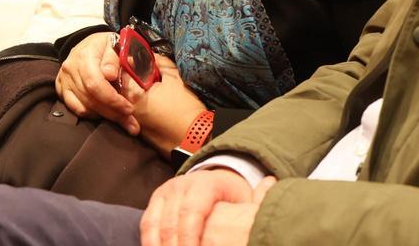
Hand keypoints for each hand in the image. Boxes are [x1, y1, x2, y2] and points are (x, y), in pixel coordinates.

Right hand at [54, 31, 136, 129]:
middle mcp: (70, 68)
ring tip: (124, 122)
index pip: (95, 84)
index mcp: (85, 55)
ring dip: (105, 117)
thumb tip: (109, 74)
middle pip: (90, 98)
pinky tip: (105, 115)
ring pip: (83, 106)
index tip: (129, 109)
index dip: (112, 100)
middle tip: (132, 124)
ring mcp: (64, 79)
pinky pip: (74, 108)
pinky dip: (91, 114)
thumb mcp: (117, 45)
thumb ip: (114, 59)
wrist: (91, 44)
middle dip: (113, 114)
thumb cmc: (109, 45)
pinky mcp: (61, 88)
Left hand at [116, 53, 207, 156]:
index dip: (129, 60)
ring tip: (147, 84)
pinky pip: (132, 112)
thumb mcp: (175, 78)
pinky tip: (151, 100)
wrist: (194, 138)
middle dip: (129, 76)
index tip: (136, 55)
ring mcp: (132, 121)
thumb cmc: (185, 107)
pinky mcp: (139, 131)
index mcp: (134, 93)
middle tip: (140, 68)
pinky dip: (137, 103)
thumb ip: (160, 63)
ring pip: (126, 100)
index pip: (122, 71)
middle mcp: (127, 108)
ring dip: (132, 90)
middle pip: (121, 86)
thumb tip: (151, 56)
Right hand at [141, 170, 272, 245]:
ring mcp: (165, 192)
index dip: (190, 239)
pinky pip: (147, 224)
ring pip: (155, 224)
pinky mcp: (155, 201)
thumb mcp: (244, 198)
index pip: (192, 213)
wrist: (214, 180)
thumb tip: (271, 191)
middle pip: (171, 223)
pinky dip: (151, 243)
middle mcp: (181, 185)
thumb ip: (255, 203)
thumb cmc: (231, 197)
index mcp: (204, 184)